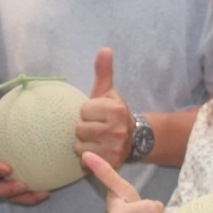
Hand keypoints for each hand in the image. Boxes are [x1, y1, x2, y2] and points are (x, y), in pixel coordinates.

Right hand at [0, 103, 48, 205]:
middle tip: (23, 185)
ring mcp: (0, 181)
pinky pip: (21, 194)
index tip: (8, 168)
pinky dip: (33, 195)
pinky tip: (48, 192)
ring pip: (9, 196)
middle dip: (8, 191)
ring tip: (43, 194)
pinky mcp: (11, 183)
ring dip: (25, 198)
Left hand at [75, 47, 133, 168]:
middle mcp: (117, 130)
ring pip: (79, 146)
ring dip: (84, 144)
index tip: (98, 114)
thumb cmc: (112, 114)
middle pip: (79, 129)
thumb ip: (103, 72)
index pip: (83, 110)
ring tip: (97, 140)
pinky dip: (87, 158)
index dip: (88, 112)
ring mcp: (114, 149)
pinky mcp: (110, 164)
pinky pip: (83, 160)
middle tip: (98, 128)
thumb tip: (105, 49)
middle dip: (85, 128)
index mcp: (116, 109)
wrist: (132, 140)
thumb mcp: (108, 92)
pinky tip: (97, 152)